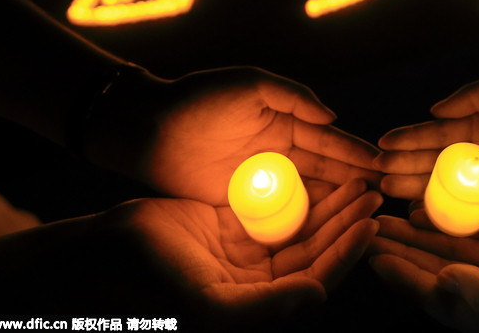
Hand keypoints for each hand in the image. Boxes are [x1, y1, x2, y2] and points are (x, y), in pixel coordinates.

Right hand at [0, 179, 380, 326]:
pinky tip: (318, 173)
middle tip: (373, 193)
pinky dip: (297, 193)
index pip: (317, 277)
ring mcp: (245, 253)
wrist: (106, 254)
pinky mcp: (230, 227)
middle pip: (315, 249)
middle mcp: (257, 281)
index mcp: (258, 303)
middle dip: (345, 222)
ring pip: (300, 226)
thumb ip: (267, 305)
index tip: (372, 224)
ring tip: (356, 181)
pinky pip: (274, 208)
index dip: (347, 253)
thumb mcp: (210, 303)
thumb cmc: (155, 284)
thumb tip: (319, 295)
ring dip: (328, 206)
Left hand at [88, 66, 379, 204]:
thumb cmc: (199, 98)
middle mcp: (281, 154)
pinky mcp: (244, 205)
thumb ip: (293, 96)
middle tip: (386, 196)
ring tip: (366, 216)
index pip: (330, 142)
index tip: (384, 165)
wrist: (148, 127)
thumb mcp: (250, 84)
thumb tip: (333, 116)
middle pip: (327, 172)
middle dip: (356, 182)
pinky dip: (305, 222)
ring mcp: (265, 181)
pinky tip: (327, 232)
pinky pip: (281, 215)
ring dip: (337, 204)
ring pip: (310, 196)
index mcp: (286, 123)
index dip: (356, 153)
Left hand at [369, 178, 478, 332]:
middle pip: (442, 272)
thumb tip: (441, 289)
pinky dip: (452, 210)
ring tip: (385, 212)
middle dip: (404, 252)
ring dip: (421, 231)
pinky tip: (425, 197)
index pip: (445, 302)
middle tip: (368, 227)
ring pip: (456, 244)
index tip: (373, 254)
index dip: (406, 280)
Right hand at [377, 65, 478, 209]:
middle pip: (437, 162)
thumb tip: (433, 109)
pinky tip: (425, 216)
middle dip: (405, 168)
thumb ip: (476, 95)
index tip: (380, 146)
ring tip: (388, 195)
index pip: (437, 132)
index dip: (409, 139)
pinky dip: (453, 213)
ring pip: (451, 187)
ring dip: (420, 190)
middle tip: (373, 177)